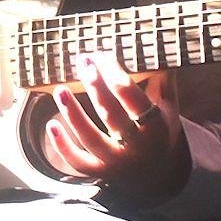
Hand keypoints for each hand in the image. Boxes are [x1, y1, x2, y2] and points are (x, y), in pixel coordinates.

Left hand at [38, 54, 188, 200]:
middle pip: (112, 115)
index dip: (114, 73)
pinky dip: (62, 146)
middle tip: (83, 61)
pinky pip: (78, 162)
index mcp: (155, 125)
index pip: (132, 96)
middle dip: (95, 86)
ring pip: (91, 138)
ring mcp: (116, 161)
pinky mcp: (100, 172)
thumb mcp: (168, 108)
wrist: (160, 174)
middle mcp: (136, 145)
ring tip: (60, 89)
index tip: (100, 54)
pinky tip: (51, 125)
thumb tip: (154, 46)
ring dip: (73, 114)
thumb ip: (162, 80)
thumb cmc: (160, 131)